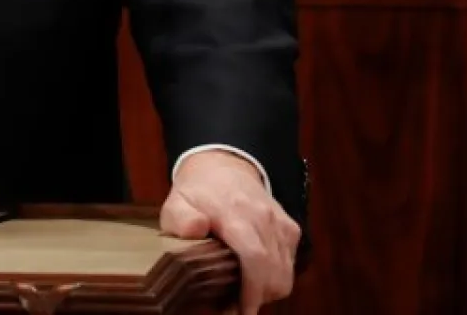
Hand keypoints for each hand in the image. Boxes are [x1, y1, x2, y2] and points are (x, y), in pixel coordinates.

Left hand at [160, 151, 298, 314]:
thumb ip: (181, 218)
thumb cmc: (197, 191)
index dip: (251, 291)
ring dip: (266, 291)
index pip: (254, 257)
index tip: (240, 311)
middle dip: (256, 297)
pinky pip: (290, 265)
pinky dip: (276, 278)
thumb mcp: (176, 202)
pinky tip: (254, 277)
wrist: (222, 166)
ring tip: (243, 293)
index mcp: (235, 212)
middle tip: (233, 306)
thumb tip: (195, 229)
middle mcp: (263, 217)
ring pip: (285, 274)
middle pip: (274, 273)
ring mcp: (279, 223)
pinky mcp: (290, 229)